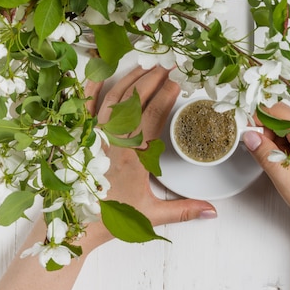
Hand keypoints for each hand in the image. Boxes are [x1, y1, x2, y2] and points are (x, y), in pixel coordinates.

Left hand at [82, 66, 216, 250]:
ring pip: (114, 96)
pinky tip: (100, 70)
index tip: (180, 80)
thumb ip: (184, 210)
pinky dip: (90, 86)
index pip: (154, 115)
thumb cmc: (112, 219)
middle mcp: (113, 140)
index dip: (167, 94)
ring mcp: (94, 135)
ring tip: (147, 64)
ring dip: (131, 77)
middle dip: (154, 77)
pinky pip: (83, 106)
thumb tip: (213, 211)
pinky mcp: (80, 137)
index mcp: (133, 155)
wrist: (76, 226)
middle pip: (135, 99)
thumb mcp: (152, 215)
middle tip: (170, 63)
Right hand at [243, 102, 289, 289]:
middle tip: (258, 149)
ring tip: (271, 160)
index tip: (246, 132)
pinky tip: (281, 163)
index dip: (260, 118)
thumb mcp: (288, 183)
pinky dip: (282, 146)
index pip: (280, 112)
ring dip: (273, 138)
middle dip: (266, 128)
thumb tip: (248, 135)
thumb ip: (267, 156)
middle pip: (284, 117)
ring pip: (288, 128)